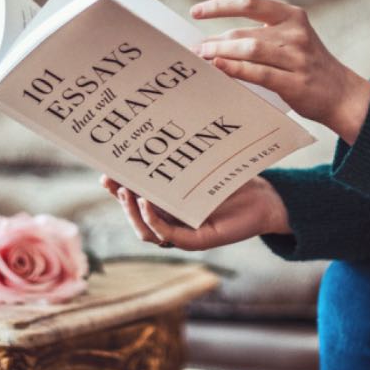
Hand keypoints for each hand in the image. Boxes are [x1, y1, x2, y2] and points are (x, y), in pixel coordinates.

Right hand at [100, 175, 291, 250]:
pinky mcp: (196, 241)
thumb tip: (155, 128)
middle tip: (110, 179)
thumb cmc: (233, 179)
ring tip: (126, 191)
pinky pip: (168, 236)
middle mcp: (171, 220)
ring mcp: (182, 232)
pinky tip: (146, 203)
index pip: (134, 198)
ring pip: (146, 231)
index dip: (116, 187)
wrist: (265, 197)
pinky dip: (153, 221)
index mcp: (168, 203)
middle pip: (134, 215)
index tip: (104, 170)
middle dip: (119, 198)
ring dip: (132, 212)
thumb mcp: (201, 165)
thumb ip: (178, 156)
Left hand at [191, 0, 369, 142]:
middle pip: (245, 31)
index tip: (196, 12)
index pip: (250, 3)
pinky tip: (219, 68)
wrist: (342, 94)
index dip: (220, 6)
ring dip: (221, 53)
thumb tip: (214, 41)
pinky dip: (235, 69)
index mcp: (292, 16)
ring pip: (250, 49)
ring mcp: (297, 57)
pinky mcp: (294, 82)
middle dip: (215, 40)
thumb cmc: (307, 67)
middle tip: (194, 48)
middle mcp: (295, 33)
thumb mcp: (291, 41)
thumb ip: (260, 36)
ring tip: (202, 57)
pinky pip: (258, 73)